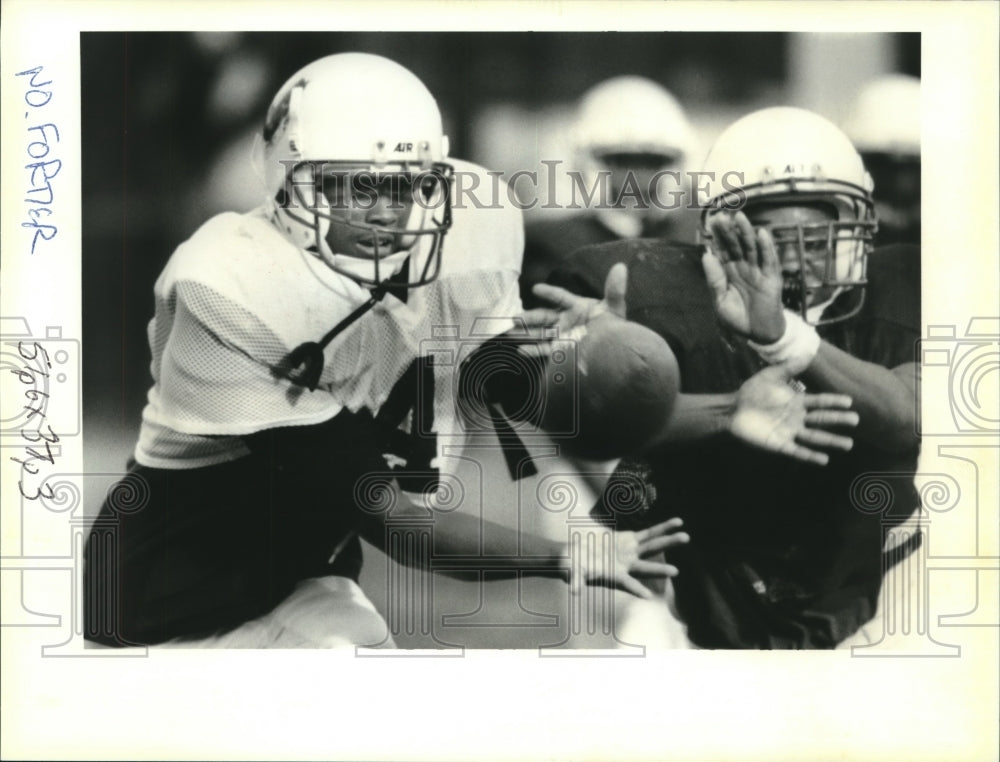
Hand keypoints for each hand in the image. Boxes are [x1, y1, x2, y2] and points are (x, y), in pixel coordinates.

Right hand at [516, 263, 627, 356]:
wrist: (616, 349)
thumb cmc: (615, 327)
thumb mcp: (615, 308)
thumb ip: (615, 290)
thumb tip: (621, 267)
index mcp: (576, 306)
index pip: (560, 297)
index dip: (549, 293)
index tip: (536, 289)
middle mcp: (565, 319)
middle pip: (544, 316)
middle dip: (529, 317)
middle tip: (515, 318)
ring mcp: (562, 335)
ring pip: (540, 332)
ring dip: (526, 332)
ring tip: (510, 331)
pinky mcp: (562, 350)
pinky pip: (545, 349)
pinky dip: (533, 350)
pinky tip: (521, 350)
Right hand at [570, 517, 689, 599]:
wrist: (576, 555)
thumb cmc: (572, 567)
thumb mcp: (572, 573)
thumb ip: (575, 580)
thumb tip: (574, 591)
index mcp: (613, 576)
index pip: (626, 584)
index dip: (635, 589)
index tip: (647, 596)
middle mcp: (626, 566)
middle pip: (646, 567)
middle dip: (660, 569)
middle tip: (676, 572)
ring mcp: (630, 552)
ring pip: (653, 546)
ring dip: (669, 541)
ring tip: (686, 537)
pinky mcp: (630, 540)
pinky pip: (649, 533)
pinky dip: (662, 528)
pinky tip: (677, 523)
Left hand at [702, 211, 785, 342]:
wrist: (758, 334)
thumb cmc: (738, 318)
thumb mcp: (720, 301)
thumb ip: (714, 280)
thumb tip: (706, 256)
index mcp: (728, 273)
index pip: (722, 251)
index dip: (717, 238)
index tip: (710, 223)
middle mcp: (743, 268)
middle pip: (735, 246)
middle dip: (729, 231)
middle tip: (721, 216)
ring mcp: (758, 271)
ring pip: (752, 248)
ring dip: (746, 232)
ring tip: (739, 217)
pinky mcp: (772, 278)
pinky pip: (769, 260)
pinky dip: (766, 247)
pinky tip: (762, 233)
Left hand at [731, 365, 858, 464]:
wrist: (733, 409)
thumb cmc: (752, 391)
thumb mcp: (771, 376)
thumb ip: (789, 367)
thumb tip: (808, 353)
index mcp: (797, 401)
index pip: (820, 401)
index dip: (834, 401)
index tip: (850, 401)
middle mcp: (797, 417)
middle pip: (822, 419)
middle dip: (838, 420)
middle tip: (856, 420)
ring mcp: (790, 431)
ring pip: (815, 437)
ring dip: (831, 441)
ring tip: (848, 444)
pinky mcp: (780, 444)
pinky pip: (798, 451)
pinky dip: (811, 456)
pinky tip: (825, 459)